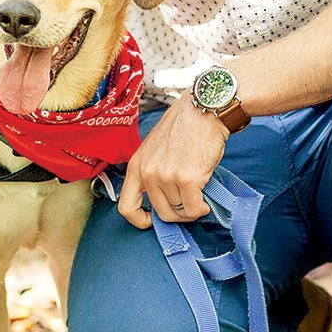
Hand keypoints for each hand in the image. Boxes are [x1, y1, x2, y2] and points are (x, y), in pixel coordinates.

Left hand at [117, 95, 226, 228]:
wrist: (204, 110)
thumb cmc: (185, 127)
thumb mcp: (155, 149)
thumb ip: (154, 173)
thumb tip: (164, 201)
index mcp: (136, 166)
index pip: (126, 207)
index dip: (140, 220)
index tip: (153, 220)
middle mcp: (147, 173)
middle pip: (161, 214)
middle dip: (178, 214)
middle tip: (189, 204)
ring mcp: (166, 176)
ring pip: (180, 212)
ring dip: (192, 208)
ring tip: (199, 193)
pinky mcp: (187, 179)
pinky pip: (194, 209)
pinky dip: (202, 209)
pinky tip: (206, 200)